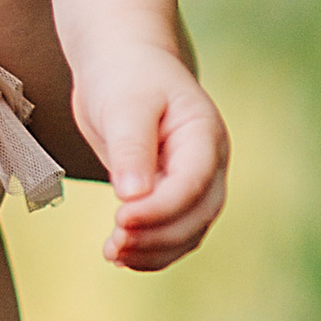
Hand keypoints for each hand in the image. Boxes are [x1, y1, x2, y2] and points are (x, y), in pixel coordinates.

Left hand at [71, 47, 228, 272]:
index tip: (121, 219)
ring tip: (112, 254)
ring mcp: (194, 182)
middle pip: (197, 215)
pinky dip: (149, 249)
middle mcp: (208, 163)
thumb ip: (131, 148)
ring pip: (187, 232)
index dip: (160, 208)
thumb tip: (132, 195)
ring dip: (152, 250)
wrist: (123, 65)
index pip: (193, 183)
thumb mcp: (125, 104)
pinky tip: (121, 255)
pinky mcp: (173, 195)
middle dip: (157, 236)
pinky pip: (171, 233)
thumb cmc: (126, 76)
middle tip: (114, 244)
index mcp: (205, 134)